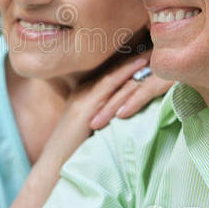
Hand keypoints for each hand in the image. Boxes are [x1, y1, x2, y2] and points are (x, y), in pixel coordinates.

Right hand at [41, 51, 168, 161]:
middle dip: (134, 53)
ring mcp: (83, 97)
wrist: (55, 168)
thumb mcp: (93, 129)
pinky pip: (110, 85)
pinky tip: (142, 64)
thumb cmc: (76, 154)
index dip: (129, 59)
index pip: (110, 72)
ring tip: (153, 46)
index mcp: (84, 94)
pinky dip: (127, 72)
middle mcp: (83, 90)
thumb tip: (127, 115)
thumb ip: (107, 118)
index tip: (148, 48)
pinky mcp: (86, 107)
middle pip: (113, 67)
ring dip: (134, 59)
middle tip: (154, 39)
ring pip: (113, 72)